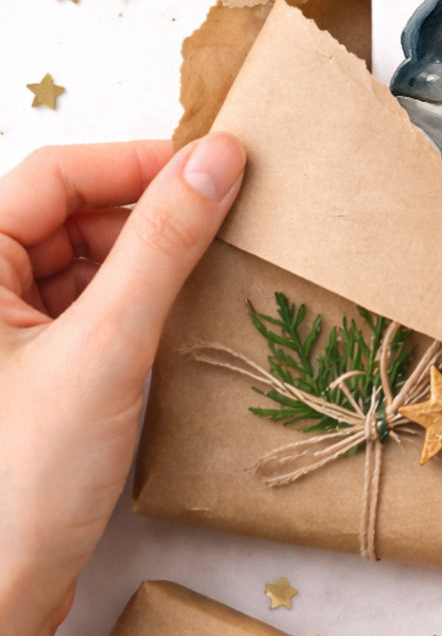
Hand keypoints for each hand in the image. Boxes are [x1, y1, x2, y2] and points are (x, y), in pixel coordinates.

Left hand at [0, 136, 244, 635]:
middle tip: (226, 218)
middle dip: (147, 212)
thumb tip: (218, 158)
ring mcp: (6, 334)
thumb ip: (164, 243)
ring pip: (85, 261)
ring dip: (148, 257)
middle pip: (70, 214)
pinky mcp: (34, 370)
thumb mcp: (107, 344)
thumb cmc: (23, 477)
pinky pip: (91, 307)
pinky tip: (181, 316)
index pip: (55, 175)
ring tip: (212, 268)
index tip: (216, 167)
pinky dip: (138, 301)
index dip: (136, 162)